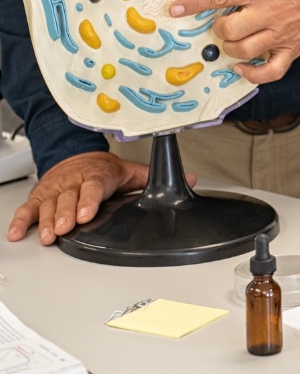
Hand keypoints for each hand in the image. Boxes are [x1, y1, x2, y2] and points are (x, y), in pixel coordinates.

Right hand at [8, 151, 164, 244]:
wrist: (76, 156)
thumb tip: (190, 181)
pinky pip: (29, 208)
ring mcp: (56, 189)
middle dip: (66, 214)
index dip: (89, 200)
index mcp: (99, 175)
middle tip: (65, 228)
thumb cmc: (104, 169)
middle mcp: (75, 181)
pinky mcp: (41, 196)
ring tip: (47, 236)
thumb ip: (152, 180)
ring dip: (46, 221)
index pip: (94, 187)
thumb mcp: (129, 172)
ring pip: (49, 205)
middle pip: (69, 199)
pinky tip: (18, 233)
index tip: (86, 214)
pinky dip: (22, 220)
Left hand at [170, 0, 299, 83]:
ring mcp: (280, 33)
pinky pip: (271, 71)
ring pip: (245, 50)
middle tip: (222, 20)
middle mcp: (268, 13)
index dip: (195, 4)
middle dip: (219, 27)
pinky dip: (253, 74)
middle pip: (229, 29)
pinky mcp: (292, 48)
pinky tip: (242, 67)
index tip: (176, 10)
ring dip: (232, 47)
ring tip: (232, 38)